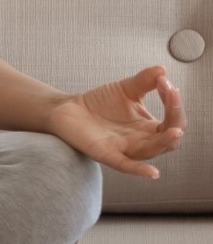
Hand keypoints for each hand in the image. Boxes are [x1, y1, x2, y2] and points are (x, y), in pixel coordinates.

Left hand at [49, 66, 185, 177]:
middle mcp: (141, 141)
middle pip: (168, 139)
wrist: (67, 109)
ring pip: (151, 151)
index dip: (174, 104)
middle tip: (173, 96)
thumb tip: (162, 70)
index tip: (167, 84)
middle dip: (175, 119)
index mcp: (149, 128)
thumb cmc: (100, 103)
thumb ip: (143, 81)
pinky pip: (125, 165)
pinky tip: (153, 173)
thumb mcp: (125, 89)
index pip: (172, 121)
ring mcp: (124, 149)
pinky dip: (139, 170)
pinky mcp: (105, 153)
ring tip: (175, 131)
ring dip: (164, 142)